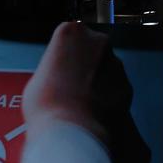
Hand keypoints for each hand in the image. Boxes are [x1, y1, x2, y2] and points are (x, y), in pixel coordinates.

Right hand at [22, 21, 133, 153]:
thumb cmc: (48, 105)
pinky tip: (89, 110)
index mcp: (71, 32)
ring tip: (77, 102)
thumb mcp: (37, 78)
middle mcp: (98, 41)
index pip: (67, 36)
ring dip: (94, 81)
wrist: (72, 130)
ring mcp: (115, 63)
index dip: (60, 55)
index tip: (56, 68)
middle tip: (66, 85)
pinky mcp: (126, 84)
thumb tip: (58, 76)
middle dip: (81, 64)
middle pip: (89, 49)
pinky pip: (114, 87)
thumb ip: (52, 68)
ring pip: (104, 68)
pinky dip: (105, 96)